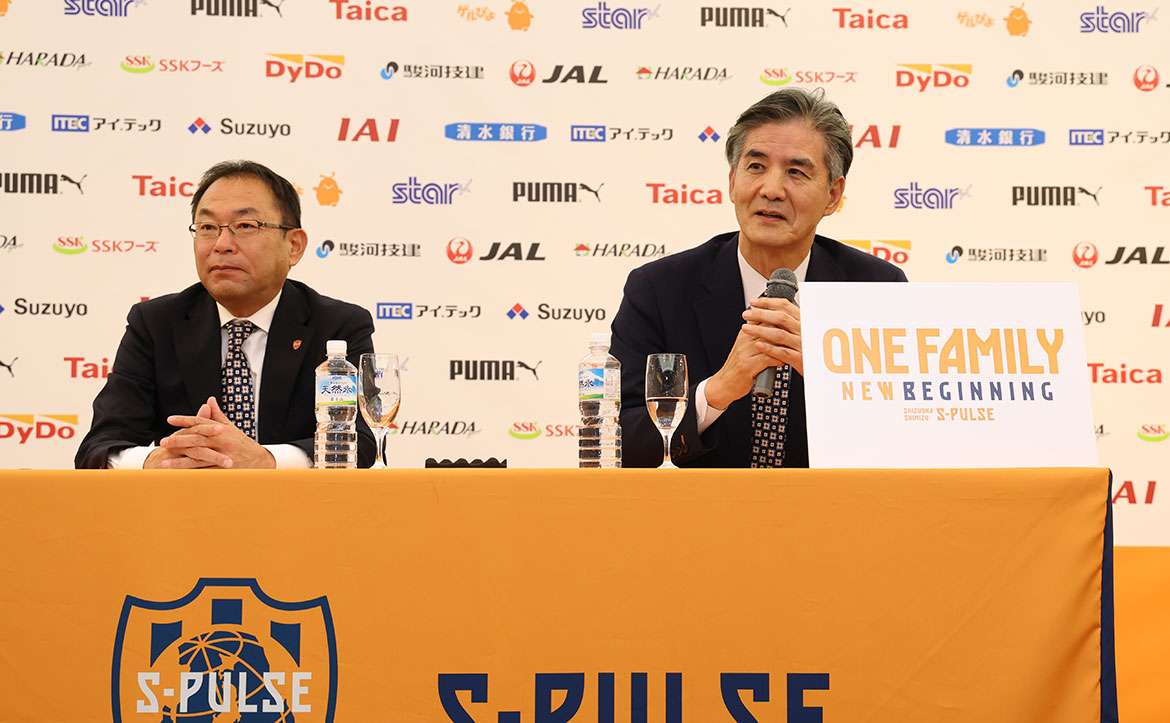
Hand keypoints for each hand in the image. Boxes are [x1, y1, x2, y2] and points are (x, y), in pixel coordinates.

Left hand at [156, 397, 275, 468]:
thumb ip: (217, 415)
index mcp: (223, 430)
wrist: (260, 460)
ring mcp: (223, 456)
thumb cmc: (243, 443)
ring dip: (180, 460)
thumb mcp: (231, 427)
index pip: (201, 422)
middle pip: (197, 439)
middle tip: (163, 441)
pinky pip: (204, 471)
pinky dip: (191, 473)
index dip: (185, 420)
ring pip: (198, 457)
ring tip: (164, 461)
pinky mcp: (224, 469)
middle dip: (178, 440)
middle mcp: (223, 441)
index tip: (170, 419)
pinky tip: (178, 474)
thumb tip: (209, 399)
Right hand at [704, 298, 802, 409]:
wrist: (724, 384)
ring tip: (794, 346)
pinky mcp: (747, 366)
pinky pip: (766, 358)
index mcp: (744, 334)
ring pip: (768, 341)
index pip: (762, 318)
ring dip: (783, 343)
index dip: (777, 316)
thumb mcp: (745, 348)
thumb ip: (757, 338)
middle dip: (784, 328)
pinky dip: (778, 358)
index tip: (791, 319)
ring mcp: (745, 352)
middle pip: (767, 326)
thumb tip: (774, 329)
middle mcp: (744, 340)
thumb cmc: (738, 367)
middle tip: (798, 331)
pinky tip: (785, 360)